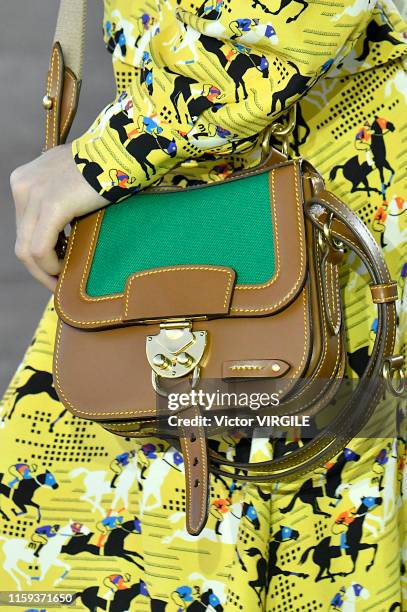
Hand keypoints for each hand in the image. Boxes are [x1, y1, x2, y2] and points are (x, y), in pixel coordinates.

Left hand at [10, 144, 105, 290]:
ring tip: (62, 280)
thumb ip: (57, 203)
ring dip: (44, 271)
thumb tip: (62, 235)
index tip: (56, 268)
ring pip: (26, 249)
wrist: (120, 152)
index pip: (23, 228)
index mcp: (23, 180)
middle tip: (57, 282)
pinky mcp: (51, 205)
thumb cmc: (105, 168)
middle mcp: (22, 185)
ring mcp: (33, 195)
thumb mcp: (69, 183)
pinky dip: (51, 265)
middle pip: (21, 240)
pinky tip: (65, 269)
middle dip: (39, 267)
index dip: (38, 253)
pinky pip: (40, 248)